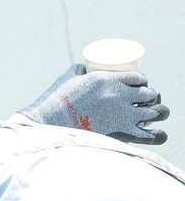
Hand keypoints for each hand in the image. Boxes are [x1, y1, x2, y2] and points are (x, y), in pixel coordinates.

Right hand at [14, 64, 168, 144]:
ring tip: (145, 116)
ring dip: (150, 113)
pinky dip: (148, 133)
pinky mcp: (118, 130)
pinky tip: (147, 133)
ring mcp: (119, 112)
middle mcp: (117, 93)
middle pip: (147, 93)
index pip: (138, 77)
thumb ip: (79, 69)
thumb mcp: (69, 77)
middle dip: (149, 96)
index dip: (143, 81)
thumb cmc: (57, 98)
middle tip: (143, 100)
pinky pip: (143, 132)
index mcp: (107, 78)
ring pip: (149, 112)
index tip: (141, 84)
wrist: (51, 120)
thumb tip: (84, 68)